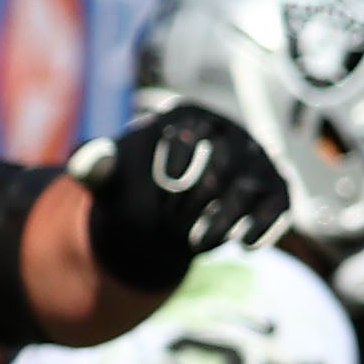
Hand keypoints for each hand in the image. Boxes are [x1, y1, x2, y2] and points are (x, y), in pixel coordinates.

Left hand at [74, 104, 293, 293]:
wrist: (170, 205)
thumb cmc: (138, 181)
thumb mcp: (111, 174)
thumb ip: (93, 165)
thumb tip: (86, 160)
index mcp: (189, 117)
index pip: (192, 128)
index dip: (182, 151)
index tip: (166, 180)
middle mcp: (230, 133)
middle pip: (225, 159)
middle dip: (204, 196)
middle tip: (179, 228)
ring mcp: (256, 162)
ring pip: (250, 187)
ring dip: (227, 218)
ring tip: (197, 246)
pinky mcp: (274, 190)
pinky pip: (277, 205)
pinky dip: (264, 225)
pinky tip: (244, 246)